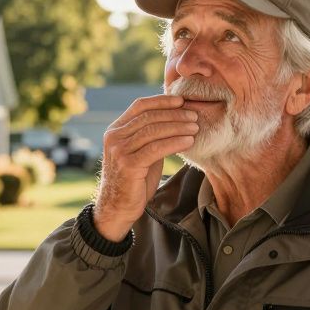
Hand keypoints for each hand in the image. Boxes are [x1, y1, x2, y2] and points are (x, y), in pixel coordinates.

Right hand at [92, 95, 197, 240]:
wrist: (117, 208)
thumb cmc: (133, 180)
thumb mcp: (140, 152)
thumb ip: (150, 136)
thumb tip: (175, 118)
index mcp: (116, 130)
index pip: (140, 106)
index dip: (162, 101)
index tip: (182, 101)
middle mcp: (114, 137)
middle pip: (149, 116)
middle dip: (174, 114)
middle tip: (194, 116)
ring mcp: (119, 150)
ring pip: (153, 130)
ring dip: (178, 127)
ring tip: (195, 127)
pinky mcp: (128, 164)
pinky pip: (156, 148)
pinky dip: (175, 142)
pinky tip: (188, 141)